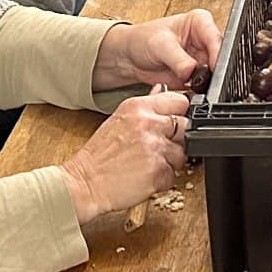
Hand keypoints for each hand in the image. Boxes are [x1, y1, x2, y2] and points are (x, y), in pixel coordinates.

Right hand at [61, 90, 189, 223]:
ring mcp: (155, 149)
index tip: (174, 123)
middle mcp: (148, 124)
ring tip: (148, 163)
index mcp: (138, 107)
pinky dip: (163, 179)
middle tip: (159, 148)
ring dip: (171, 161)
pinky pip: (174, 175)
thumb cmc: (99, 155)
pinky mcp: (158, 172)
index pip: (180, 101)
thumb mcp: (119, 119)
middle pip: (186, 126)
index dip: (180, 114)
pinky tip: (146, 176)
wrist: (84, 183)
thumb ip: (145, 104)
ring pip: (183, 153)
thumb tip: (162, 89)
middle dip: (178, 139)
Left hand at [94, 9, 222, 91]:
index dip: (217, 55)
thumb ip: (179, 59)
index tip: (213, 69)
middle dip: (213, 72)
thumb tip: (192, 72)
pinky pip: (205, 87)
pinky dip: (199, 91)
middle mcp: (204, 40)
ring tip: (190, 84)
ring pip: (215, 75)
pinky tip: (188, 90)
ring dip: (205, 83)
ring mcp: (202, 59)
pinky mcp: (197, 76)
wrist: (130, 57)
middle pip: (220, 58)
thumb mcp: (160, 45)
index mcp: (200, 22)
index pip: (216, 38)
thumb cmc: (143, 40)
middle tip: (200, 80)